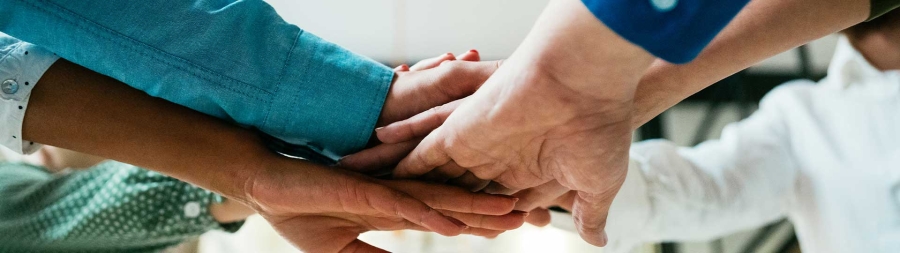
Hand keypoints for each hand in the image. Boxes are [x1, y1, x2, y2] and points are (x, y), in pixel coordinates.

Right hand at [243, 154, 525, 251]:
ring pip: (437, 199)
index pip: (445, 215)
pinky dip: (427, 215)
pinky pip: (399, 204)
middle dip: (490, 211)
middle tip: (532, 214)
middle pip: (452, 203)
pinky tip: (453, 224)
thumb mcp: (342, 248)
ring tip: (511, 212)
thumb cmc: (299, 210)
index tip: (513, 225)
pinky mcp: (360, 190)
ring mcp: (380, 191)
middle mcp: (396, 194)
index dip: (479, 220)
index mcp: (394, 207)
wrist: (263, 183)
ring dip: (473, 208)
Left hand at [363, 0, 654, 245]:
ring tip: (372, 198)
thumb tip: (600, 241)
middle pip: (454, 192)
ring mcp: (477, 143)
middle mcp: (497, 158)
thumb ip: (589, 213)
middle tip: (394, 220)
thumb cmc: (599, 129)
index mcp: (527, 172)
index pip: (493, 208)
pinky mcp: (460, 129)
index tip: (454, 235)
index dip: (475, 225)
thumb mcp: (597, 184)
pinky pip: (420, 151)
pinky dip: (398, 164)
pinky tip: (374, 179)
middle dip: (427, 207)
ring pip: (430, 173)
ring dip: (400, 186)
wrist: (586, 81)